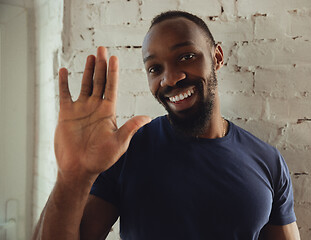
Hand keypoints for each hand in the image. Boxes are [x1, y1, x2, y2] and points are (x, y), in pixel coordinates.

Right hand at [54, 47, 149, 180]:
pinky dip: (64, 82)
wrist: (79, 168)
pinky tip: (65, 71)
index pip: (111, 87)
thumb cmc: (101, 159)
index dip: (113, 72)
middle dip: (101, 65)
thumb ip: (131, 128)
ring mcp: (81, 109)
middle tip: (102, 49)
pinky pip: (65, 94)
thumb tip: (148, 118)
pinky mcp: (67, 113)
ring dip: (88, 70)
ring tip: (91, 56)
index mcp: (108, 112)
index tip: (115, 58)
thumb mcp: (119, 143)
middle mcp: (95, 107)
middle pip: (99, 81)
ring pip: (85, 84)